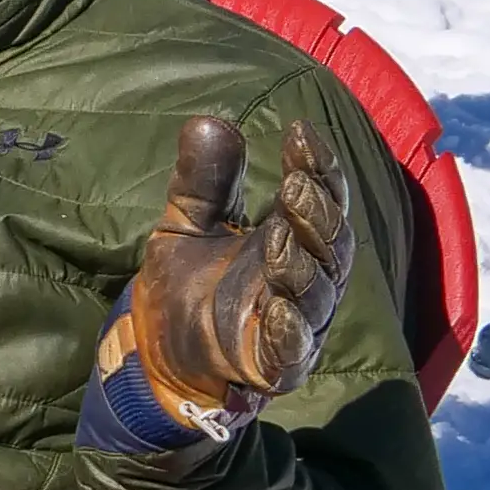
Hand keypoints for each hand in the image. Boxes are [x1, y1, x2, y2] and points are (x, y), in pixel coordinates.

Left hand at [88, 112, 351, 444]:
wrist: (158, 357)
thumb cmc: (187, 287)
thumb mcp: (185, 225)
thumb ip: (202, 181)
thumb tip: (209, 122)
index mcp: (291, 241)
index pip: (321, 198)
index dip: (318, 166)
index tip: (299, 132)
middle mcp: (305, 282)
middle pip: (331, 245)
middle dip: (317, 214)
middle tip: (296, 184)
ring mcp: (295, 326)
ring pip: (318, 294)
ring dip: (303, 265)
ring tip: (281, 236)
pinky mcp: (274, 368)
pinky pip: (292, 350)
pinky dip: (288, 329)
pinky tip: (276, 307)